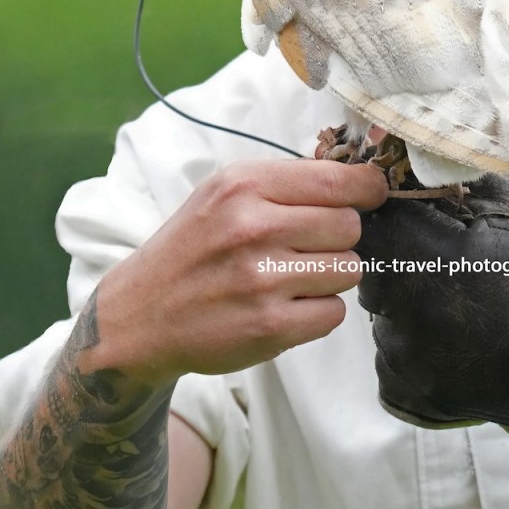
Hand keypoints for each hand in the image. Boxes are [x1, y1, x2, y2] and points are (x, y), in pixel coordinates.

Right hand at [88, 157, 388, 386]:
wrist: (138, 317)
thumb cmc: (194, 247)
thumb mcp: (225, 192)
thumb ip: (287, 182)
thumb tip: (362, 181)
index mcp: (245, 185)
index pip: (339, 181)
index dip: (367, 189)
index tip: (370, 196)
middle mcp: (254, 227)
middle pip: (350, 226)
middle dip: (338, 237)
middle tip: (306, 247)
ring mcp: (262, 280)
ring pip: (350, 270)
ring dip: (331, 276)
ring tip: (292, 277)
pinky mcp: (269, 327)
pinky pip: (335, 313)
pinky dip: (319, 313)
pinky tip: (286, 306)